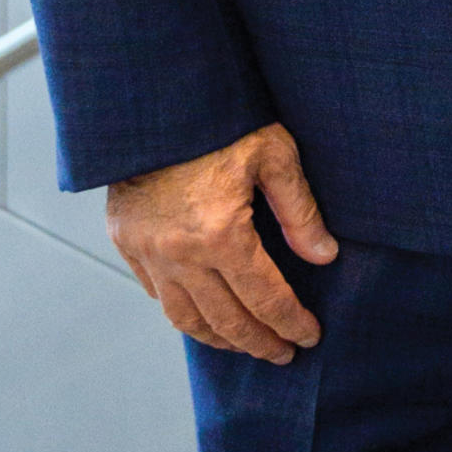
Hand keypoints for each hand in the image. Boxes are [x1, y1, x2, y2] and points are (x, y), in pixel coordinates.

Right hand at [106, 121, 336, 360]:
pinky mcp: (127, 242)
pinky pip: (156, 293)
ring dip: (219, 339)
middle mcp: (181, 254)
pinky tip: (202, 315)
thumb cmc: (220, 118)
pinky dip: (182, 312)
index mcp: (221, 234)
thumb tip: (325, 255)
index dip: (291, 322)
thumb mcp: (273, 152)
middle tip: (284, 353)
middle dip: (260, 342)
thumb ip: (299, 209)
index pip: (265, 298)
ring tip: (245, 344)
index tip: (309, 337)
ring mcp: (148, 252)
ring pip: (186, 319)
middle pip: (227, 320)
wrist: (155, 98)